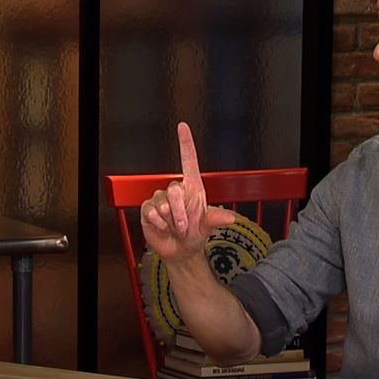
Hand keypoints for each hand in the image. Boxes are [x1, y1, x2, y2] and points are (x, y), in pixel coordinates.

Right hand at [140, 122, 235, 261]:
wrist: (179, 250)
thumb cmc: (195, 234)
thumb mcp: (207, 226)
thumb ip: (215, 219)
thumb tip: (229, 218)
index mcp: (192, 188)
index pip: (188, 161)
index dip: (185, 143)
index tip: (182, 127)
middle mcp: (176, 191)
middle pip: (174, 190)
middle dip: (180, 212)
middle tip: (184, 225)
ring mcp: (161, 199)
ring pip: (163, 203)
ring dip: (171, 220)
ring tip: (175, 227)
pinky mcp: (148, 209)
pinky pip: (151, 211)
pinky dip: (159, 223)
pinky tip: (163, 227)